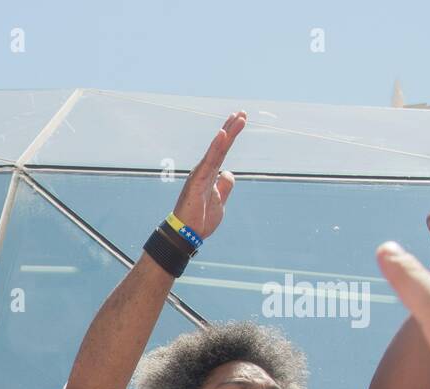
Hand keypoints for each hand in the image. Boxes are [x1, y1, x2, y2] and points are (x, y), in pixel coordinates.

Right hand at [172, 112, 245, 239]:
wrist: (187, 235)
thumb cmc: (200, 220)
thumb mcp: (220, 201)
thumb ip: (225, 186)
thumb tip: (228, 172)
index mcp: (209, 175)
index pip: (222, 152)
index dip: (230, 136)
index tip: (239, 121)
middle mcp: (204, 172)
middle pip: (220, 146)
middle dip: (231, 129)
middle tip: (242, 113)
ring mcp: (200, 175)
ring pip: (216, 150)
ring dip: (228, 133)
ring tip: (238, 118)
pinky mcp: (197, 181)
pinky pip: (209, 161)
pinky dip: (216, 147)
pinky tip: (223, 134)